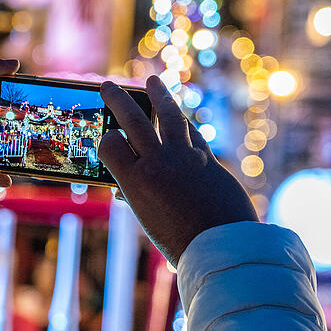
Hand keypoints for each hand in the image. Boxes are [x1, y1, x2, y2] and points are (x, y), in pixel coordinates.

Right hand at [98, 75, 257, 265]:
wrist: (225, 249)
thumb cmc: (181, 243)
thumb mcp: (147, 221)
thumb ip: (135, 197)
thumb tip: (124, 187)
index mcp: (135, 183)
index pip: (110, 145)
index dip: (104, 140)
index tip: (104, 138)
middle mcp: (158, 163)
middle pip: (133, 120)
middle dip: (118, 100)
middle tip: (107, 85)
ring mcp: (186, 157)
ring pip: (169, 115)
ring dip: (159, 95)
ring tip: (151, 81)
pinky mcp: (209, 159)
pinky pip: (193, 132)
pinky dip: (183, 122)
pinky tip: (179, 115)